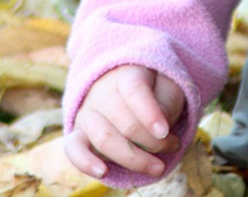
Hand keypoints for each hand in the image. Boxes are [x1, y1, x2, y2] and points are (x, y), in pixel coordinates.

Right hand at [64, 65, 185, 179]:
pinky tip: (103, 172)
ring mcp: (88, 113)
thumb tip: (157, 131)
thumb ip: (165, 104)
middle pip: (125, 122)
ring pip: (104, 139)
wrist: (129, 93)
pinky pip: (73, 148)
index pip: (134, 91)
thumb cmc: (154, 91)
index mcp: (127, 75)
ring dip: (133, 158)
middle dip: (153, 141)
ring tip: (158, 167)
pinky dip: (85, 162)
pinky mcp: (78, 134)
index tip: (165, 131)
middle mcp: (102, 93)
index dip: (150, 113)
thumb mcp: (168, 89)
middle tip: (174, 144)